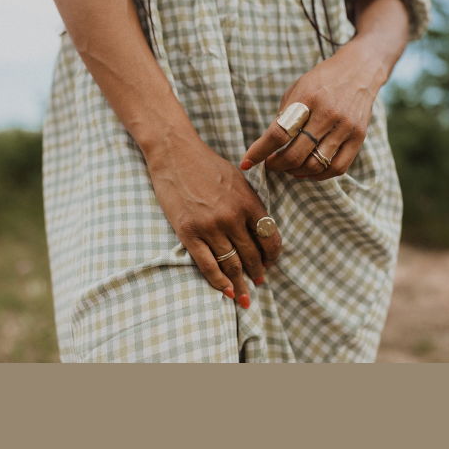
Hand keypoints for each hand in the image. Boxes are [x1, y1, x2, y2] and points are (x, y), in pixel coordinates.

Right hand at [146, 130, 282, 306]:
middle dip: (258, 272)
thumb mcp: (239, 179)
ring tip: (245, 295)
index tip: (272, 263)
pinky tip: (226, 291)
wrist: (175, 154)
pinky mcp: (189, 233)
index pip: (270, 236)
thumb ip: (250, 203)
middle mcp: (232, 216)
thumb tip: (261, 229)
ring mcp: (210, 226)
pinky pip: (208, 265)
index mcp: (248, 202)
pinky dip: (219, 281)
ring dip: (241, 282)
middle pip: (252, 254)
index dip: (273, 255)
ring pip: (231, 263)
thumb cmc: (207, 164)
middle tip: (260, 282)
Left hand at [239, 37, 388, 180]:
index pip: (279, 133)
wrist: (359, 70)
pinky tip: (309, 170)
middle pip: (296, 154)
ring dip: (296, 172)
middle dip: (277, 165)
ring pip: (316, 165)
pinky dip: (319, 175)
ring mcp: (345, 127)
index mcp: (307, 98)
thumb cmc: (321, 81)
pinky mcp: (359, 137)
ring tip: (289, 168)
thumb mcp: (297, 89)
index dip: (259, 151)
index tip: (246, 162)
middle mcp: (327, 114)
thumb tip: (267, 146)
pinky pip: (337, 168)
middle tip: (270, 164)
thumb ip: (284, 116)